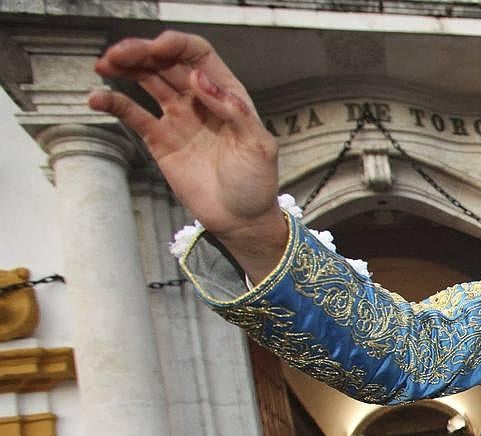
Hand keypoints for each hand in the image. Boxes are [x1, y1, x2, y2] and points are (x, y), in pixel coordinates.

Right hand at [89, 32, 286, 277]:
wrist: (241, 220)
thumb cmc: (256, 183)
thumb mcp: (259, 146)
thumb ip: (234, 111)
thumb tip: (199, 78)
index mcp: (227, 94)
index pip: (199, 55)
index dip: (177, 45)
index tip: (157, 47)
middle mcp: (200, 99)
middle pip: (166, 63)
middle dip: (142, 52)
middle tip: (118, 54)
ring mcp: (178, 117)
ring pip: (147, 80)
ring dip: (125, 67)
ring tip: (104, 64)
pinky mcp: (160, 139)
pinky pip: (133, 114)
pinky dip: (113, 102)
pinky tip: (96, 98)